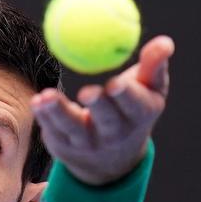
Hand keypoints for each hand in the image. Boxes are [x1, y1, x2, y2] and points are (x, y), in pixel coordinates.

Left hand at [30, 35, 174, 184]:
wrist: (111, 159)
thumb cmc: (132, 110)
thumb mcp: (149, 91)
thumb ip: (154, 66)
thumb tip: (164, 42)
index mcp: (139, 116)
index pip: (135, 106)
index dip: (126, 96)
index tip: (115, 83)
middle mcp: (114, 134)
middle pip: (106, 120)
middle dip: (98, 105)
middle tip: (86, 91)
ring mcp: (87, 143)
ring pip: (72, 128)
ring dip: (58, 112)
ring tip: (45, 97)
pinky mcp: (64, 147)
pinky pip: (53, 130)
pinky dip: (44, 116)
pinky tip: (36, 102)